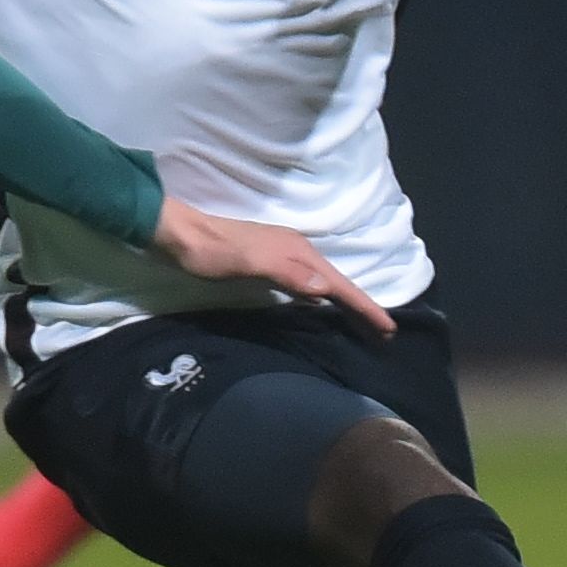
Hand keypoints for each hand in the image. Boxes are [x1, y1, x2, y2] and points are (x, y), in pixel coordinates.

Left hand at [145, 198, 394, 337]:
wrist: (178, 233)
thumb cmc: (209, 251)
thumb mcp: (246, 262)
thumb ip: (284, 273)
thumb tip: (323, 289)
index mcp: (296, 251)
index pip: (338, 284)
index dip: (364, 306)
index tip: (388, 328)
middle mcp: (296, 250)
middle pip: (337, 283)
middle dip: (362, 307)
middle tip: (384, 334)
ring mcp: (284, 254)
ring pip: (324, 282)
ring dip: (345, 302)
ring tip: (363, 324)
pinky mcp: (271, 261)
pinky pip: (308, 282)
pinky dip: (323, 297)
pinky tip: (321, 307)